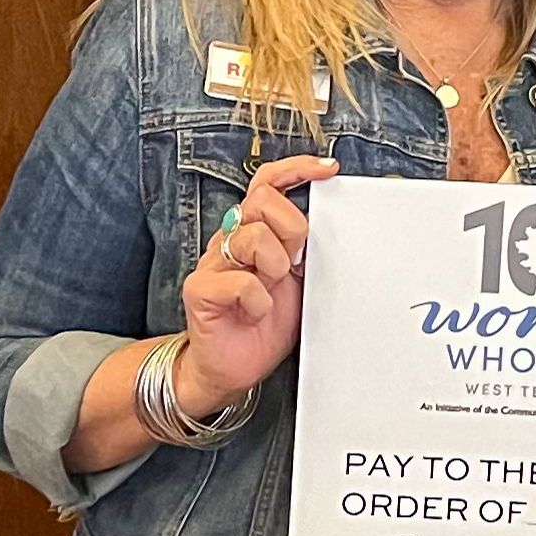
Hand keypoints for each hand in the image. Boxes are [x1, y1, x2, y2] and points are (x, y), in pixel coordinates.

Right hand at [177, 155, 335, 399]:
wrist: (232, 367)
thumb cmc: (265, 323)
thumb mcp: (299, 281)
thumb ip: (307, 251)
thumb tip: (334, 224)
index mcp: (255, 231)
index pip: (267, 183)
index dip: (296, 169)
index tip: (328, 169)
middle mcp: (231, 239)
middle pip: (262, 201)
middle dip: (291, 229)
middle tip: (292, 264)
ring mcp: (213, 263)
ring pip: (254, 238)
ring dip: (276, 269)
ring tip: (271, 291)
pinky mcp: (200, 289)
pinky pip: (241, 283)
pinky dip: (258, 302)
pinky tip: (255, 313)